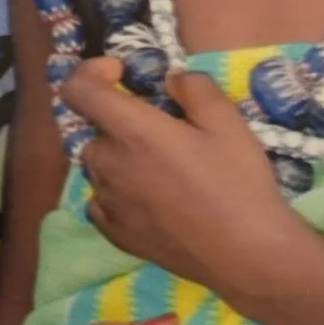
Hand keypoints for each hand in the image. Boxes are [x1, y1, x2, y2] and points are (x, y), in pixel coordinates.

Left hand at [64, 58, 294, 298]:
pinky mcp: (116, 234)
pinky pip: (101, 202)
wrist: (245, 253)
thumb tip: (170, 79)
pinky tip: (149, 199)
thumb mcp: (227, 121)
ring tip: (162, 170)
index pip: (79, 90)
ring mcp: (108, 203)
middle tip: (163, 131)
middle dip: (120, 122)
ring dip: (119, 158)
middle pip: (95, 130)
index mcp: (132, 131)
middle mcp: (109, 164)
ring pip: (99, 166)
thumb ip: (194, 88)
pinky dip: (116, 192)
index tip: (120, 74)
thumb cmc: (238, 182)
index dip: (91, 71)